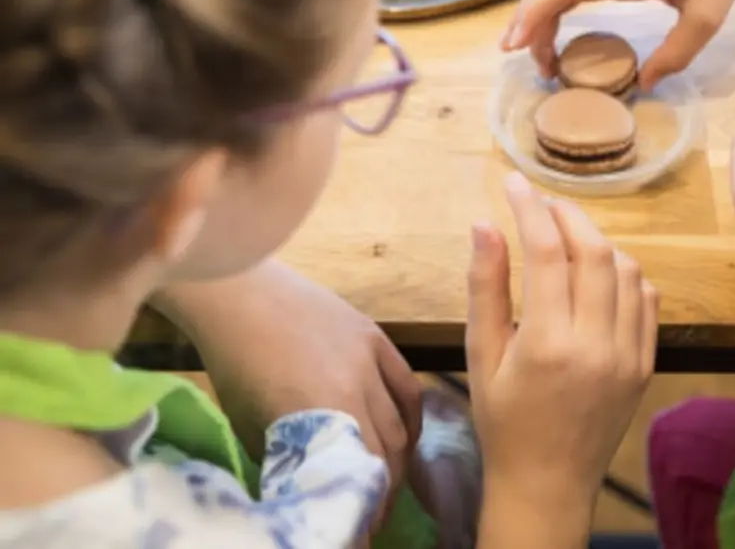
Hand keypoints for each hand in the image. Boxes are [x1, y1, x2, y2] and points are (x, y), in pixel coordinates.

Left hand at [152, 262, 421, 510]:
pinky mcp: (376, 336)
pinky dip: (412, 419)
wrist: (239, 295)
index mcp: (325, 413)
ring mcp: (372, 358)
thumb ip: (289, 460)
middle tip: (370, 517)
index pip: (362, 477)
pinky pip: (406, 387)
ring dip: (397, 461)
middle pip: (388, 454)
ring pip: (401, 425)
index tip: (359, 534)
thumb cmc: (235, 364)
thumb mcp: (253, 426)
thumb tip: (308, 491)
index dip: (365, 512)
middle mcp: (358, 386)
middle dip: (382, 493)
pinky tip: (407, 440)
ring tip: (385, 484)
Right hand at [467, 174, 657, 520]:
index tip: (514, 182)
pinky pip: (647, 300)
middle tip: (543, 202)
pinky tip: (600, 271)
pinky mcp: (646, 364)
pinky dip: (626, 273)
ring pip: (627, 270)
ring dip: (598, 242)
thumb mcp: (481, 356)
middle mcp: (596, 346)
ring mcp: (628, 355)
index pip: (547, 254)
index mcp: (547, 344)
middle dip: (568, 215)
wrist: (548, 483)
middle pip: (594, 253)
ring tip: (568, 235)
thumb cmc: (503, 421)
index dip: (530, 209)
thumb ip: (485, 288)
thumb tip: (485, 224)